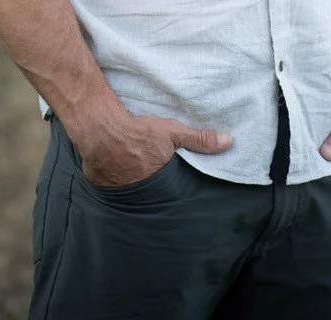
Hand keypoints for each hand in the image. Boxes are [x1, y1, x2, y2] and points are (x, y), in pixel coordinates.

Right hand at [73, 111, 232, 187]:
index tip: (181, 191)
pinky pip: (117, 194)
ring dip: (139, 193)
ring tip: (141, 185)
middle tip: (160, 188)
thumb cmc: (138, 132)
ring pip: (136, 197)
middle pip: (156, 197)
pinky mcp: (106, 190)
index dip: (177, 192)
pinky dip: (120, 189)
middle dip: (159, 195)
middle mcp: (144, 192)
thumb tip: (229, 142)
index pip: (175, 194)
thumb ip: (200, 139)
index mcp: (162, 181)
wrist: (102, 131)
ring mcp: (124, 194)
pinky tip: (121, 182)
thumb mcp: (172, 132)